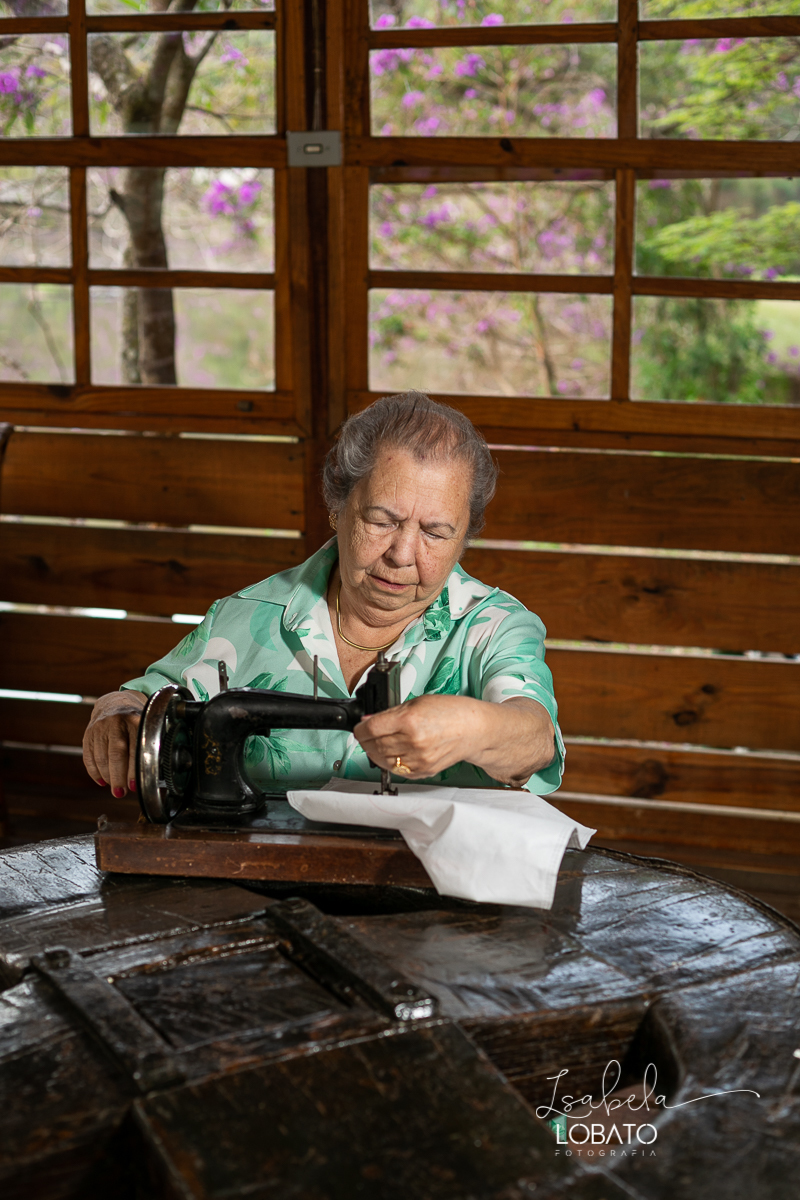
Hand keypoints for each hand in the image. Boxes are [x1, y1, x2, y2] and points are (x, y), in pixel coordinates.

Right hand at [82, 691, 146, 797]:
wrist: (115, 702)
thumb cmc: (136, 720)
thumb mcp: (146, 726)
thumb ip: (150, 744)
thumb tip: (153, 774)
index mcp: (135, 719)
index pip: (134, 748)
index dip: (133, 770)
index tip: (134, 786)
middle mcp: (116, 721)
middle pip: (115, 754)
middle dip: (118, 777)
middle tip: (120, 793)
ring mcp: (99, 727)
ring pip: (101, 757)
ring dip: (107, 777)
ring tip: (115, 788)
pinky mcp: (88, 733)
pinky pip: (89, 757)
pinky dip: (94, 772)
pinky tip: (102, 781)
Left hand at [354, 694, 554, 785]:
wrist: (475, 730)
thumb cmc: (451, 712)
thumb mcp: (418, 703)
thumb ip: (392, 713)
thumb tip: (370, 722)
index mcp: (409, 721)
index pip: (371, 729)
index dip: (360, 728)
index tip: (359, 727)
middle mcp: (413, 742)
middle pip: (374, 745)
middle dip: (365, 740)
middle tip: (365, 735)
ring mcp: (418, 759)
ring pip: (383, 760)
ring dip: (373, 752)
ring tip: (374, 744)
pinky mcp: (423, 771)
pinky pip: (397, 770)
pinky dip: (388, 762)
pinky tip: (389, 754)